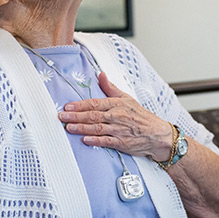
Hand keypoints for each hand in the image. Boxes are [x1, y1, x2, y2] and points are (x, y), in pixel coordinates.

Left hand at [58, 72, 172, 160]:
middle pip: (93, 116)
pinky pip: (106, 141)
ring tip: (68, 127)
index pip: (95, 103)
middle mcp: (117, 116)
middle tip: (62, 117)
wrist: (156, 134)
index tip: (67, 106)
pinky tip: (85, 140)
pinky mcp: (121, 143)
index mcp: (117, 104)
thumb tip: (100, 75)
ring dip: (81, 128)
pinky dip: (95, 140)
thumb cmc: (140, 116)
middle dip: (76, 116)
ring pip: (97, 128)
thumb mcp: (127, 98)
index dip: (80, 105)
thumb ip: (111, 88)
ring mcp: (119, 130)